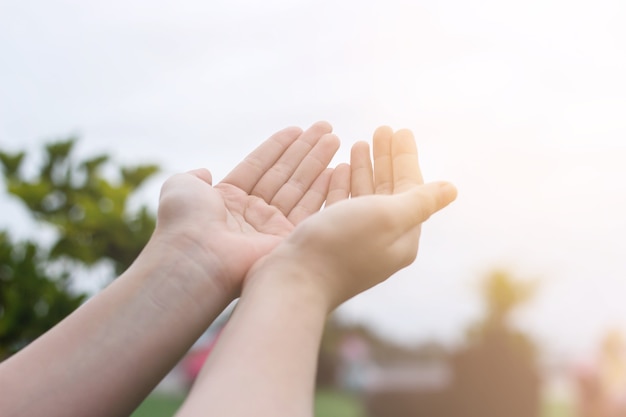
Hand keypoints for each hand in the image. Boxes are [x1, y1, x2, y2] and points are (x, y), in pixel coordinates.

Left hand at [153, 122, 349, 296]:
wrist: (197, 256)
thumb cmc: (185, 221)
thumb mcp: (181, 187)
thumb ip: (194, 176)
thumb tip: (204, 172)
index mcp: (228, 199)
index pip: (259, 166)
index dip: (278, 147)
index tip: (297, 129)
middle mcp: (252, 213)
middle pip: (284, 173)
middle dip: (305, 149)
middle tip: (326, 127)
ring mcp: (271, 227)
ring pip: (299, 187)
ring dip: (318, 161)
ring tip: (336, 138)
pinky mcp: (288, 240)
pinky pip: (310, 209)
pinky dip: (325, 188)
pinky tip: (337, 168)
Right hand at [250, 127, 456, 309]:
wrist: (294, 281)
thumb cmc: (340, 246)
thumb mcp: (386, 217)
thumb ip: (420, 200)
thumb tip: (452, 189)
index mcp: (402, 235)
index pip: (411, 188)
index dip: (405, 158)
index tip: (400, 130)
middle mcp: (381, 240)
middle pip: (389, 191)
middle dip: (386, 159)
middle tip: (382, 129)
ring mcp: (354, 242)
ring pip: (364, 197)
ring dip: (365, 169)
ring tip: (360, 143)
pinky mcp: (330, 241)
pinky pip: (342, 206)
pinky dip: (343, 185)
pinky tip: (340, 169)